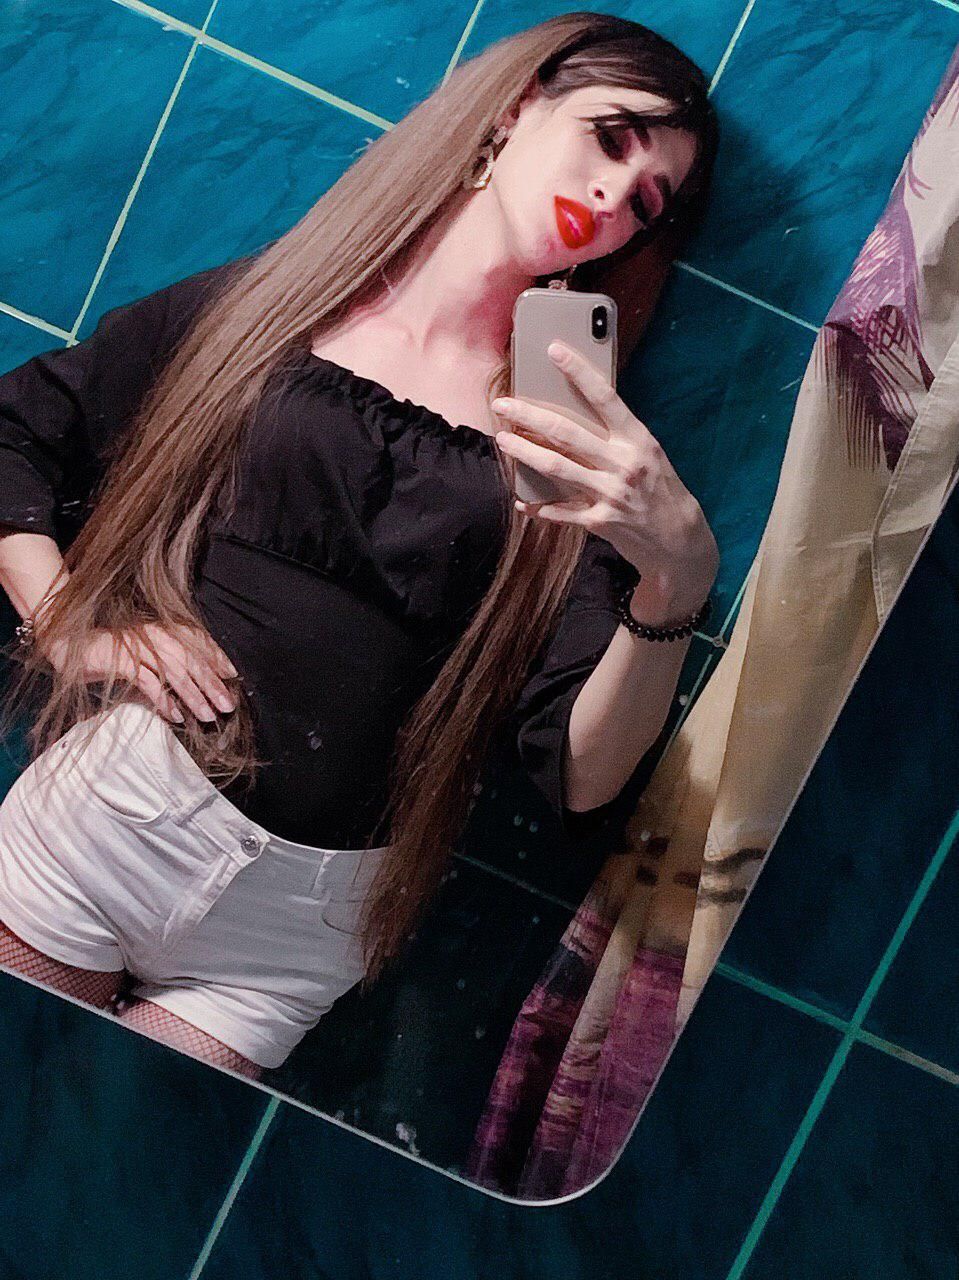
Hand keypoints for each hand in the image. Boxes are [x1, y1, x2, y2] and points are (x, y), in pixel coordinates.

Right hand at [44, 622, 238, 724]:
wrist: (66, 646)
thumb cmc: (108, 654)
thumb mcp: (142, 658)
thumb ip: (166, 667)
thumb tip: (195, 687)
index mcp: (161, 630)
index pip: (197, 641)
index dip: (217, 657)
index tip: (233, 676)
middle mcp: (153, 634)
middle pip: (191, 659)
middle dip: (212, 684)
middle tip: (227, 705)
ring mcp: (137, 646)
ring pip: (174, 671)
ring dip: (193, 695)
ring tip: (208, 715)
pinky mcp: (121, 660)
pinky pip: (149, 682)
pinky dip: (163, 699)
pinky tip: (175, 715)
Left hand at [491, 341, 718, 608]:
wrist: (679, 540)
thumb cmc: (660, 489)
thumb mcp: (647, 454)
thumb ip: (617, 436)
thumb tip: (577, 412)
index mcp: (638, 438)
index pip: (605, 397)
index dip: (578, 371)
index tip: (554, 350)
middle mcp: (624, 462)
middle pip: (567, 433)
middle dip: (530, 416)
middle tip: (503, 405)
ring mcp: (611, 493)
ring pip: (557, 467)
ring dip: (525, 453)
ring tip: (503, 440)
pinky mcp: (601, 521)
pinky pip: (562, 512)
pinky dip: (539, 507)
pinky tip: (521, 502)